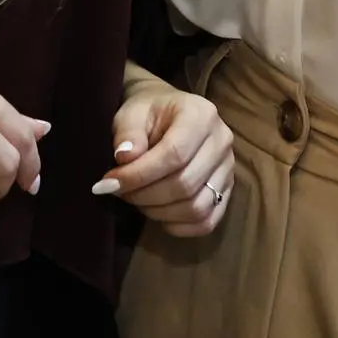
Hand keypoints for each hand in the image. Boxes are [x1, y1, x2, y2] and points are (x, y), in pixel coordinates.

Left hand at [96, 71, 233, 237]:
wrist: (167, 113)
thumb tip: (125, 158)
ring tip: (136, 199)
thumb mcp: (131, 113)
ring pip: (197, 207)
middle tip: (118, 191)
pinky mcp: (227, 190)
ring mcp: (228, 168)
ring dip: (159, 212)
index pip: (175, 154)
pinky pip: (207, 221)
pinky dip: (179, 226)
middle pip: (185, 184)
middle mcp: (222, 141)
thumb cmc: (148, 112)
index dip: (140, 174)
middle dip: (145, 195)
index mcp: (201, 115)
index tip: (110, 182)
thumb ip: (127, 133)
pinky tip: (158, 213)